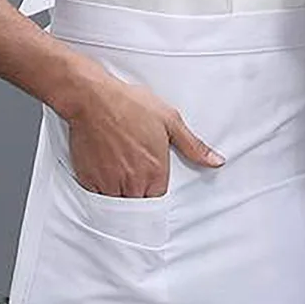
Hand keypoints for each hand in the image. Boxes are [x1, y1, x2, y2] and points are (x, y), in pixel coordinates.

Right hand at [63, 69, 223, 197]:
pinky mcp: (88, 179)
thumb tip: (216, 161)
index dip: (156, 191)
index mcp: (154, 171)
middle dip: (139, 197)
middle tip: (136, 177)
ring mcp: (108, 182)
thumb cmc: (131, 106)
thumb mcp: (171, 122)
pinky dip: (101, 191)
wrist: (95, 99)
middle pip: (138, 204)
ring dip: (120, 196)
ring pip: (117, 204)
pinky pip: (96, 197)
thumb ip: (194, 147)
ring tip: (121, 175)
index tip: (153, 183)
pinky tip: (104, 174)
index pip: (159, 200)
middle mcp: (132, 181)